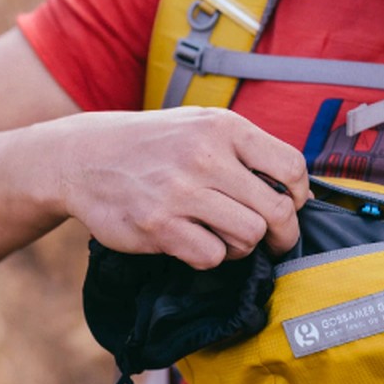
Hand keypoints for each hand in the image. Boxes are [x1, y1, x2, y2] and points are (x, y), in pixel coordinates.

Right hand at [56, 107, 309, 268]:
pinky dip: (210, 256)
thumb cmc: (155, 146)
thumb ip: (246, 151)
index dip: (300, 195)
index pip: (292, 167)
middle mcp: (205, 156)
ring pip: (250, 236)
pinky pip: (212, 256)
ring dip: (243, 245)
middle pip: (278, 211)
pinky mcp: (158, 226)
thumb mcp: (202, 127)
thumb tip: (297, 191)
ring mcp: (180, 192)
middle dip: (282, 233)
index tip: (292, 206)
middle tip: (273, 239)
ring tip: (224, 234)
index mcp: (224, 127)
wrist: (83, 156)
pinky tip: (194, 241)